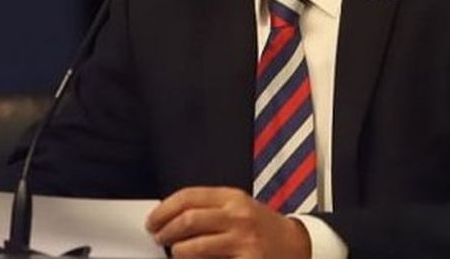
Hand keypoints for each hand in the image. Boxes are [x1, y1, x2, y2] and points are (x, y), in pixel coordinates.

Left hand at [146, 186, 310, 258]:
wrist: (296, 245)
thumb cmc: (263, 226)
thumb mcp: (239, 206)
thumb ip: (209, 208)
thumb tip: (170, 217)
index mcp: (233, 198)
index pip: (188, 197)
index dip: (164, 209)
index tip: (153, 220)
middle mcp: (238, 217)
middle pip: (187, 221)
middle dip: (165, 232)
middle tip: (158, 238)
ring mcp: (242, 242)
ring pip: (193, 247)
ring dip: (176, 252)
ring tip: (175, 252)